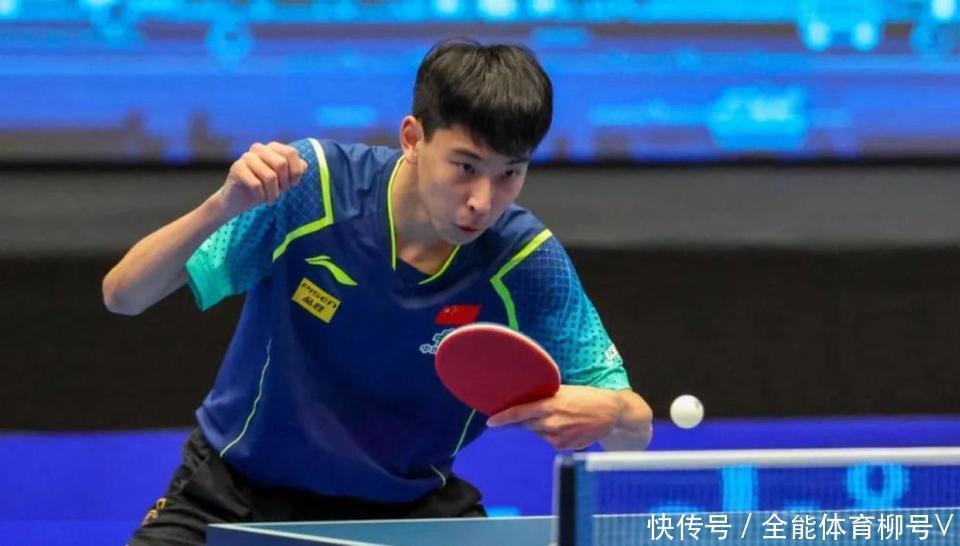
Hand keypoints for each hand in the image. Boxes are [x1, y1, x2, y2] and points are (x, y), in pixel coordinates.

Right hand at [216, 142, 307, 217]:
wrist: (239, 200)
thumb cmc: (266, 188)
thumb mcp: (285, 180)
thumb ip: (296, 170)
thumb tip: (304, 165)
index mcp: (272, 147)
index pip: (291, 152)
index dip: (295, 171)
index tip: (292, 184)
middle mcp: (259, 148)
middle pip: (281, 164)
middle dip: (284, 183)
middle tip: (280, 192)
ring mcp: (246, 157)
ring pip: (269, 176)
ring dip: (273, 193)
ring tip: (271, 199)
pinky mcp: (236, 168)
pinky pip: (256, 184)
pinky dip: (261, 196)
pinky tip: (260, 199)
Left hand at [486, 385, 623, 449]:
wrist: (611, 412)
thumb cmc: (586, 397)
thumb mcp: (564, 391)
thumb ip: (544, 397)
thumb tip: (524, 399)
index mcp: (549, 405)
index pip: (519, 413)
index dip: (502, 418)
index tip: (491, 422)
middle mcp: (551, 423)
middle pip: (527, 424)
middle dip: (528, 420)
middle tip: (543, 412)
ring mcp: (557, 437)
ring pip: (539, 433)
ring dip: (543, 427)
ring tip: (564, 417)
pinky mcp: (564, 447)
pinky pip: (550, 441)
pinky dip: (554, 434)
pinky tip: (569, 426)